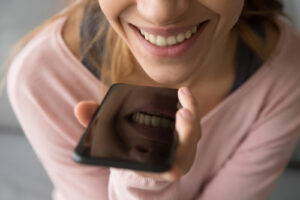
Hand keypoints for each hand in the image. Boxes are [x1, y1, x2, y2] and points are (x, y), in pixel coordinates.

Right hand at [74, 87, 200, 181]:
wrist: (140, 156)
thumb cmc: (124, 149)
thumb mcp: (109, 141)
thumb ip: (95, 124)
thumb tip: (79, 107)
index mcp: (157, 169)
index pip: (171, 169)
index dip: (174, 162)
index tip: (174, 155)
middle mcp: (174, 160)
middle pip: (187, 147)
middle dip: (186, 130)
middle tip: (181, 113)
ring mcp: (183, 148)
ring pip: (193, 133)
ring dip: (191, 113)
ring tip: (183, 93)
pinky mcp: (185, 135)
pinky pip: (192, 123)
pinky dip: (190, 107)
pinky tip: (183, 93)